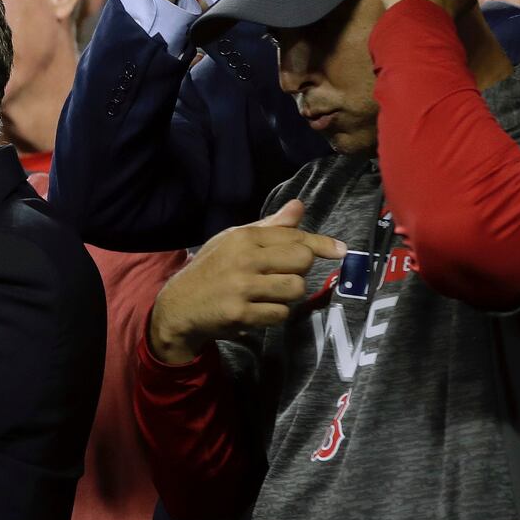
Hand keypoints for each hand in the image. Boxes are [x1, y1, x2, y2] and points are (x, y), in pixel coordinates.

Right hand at [149, 200, 345, 363]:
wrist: (178, 306)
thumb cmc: (212, 269)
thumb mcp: (234, 241)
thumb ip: (270, 226)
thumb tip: (299, 206)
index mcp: (243, 237)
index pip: (294, 237)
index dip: (322, 244)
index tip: (341, 250)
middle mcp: (244, 258)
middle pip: (302, 261)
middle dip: (299, 270)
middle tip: (281, 275)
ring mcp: (242, 286)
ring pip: (295, 289)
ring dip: (288, 295)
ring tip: (268, 293)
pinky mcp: (241, 313)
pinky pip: (280, 314)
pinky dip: (275, 314)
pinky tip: (257, 310)